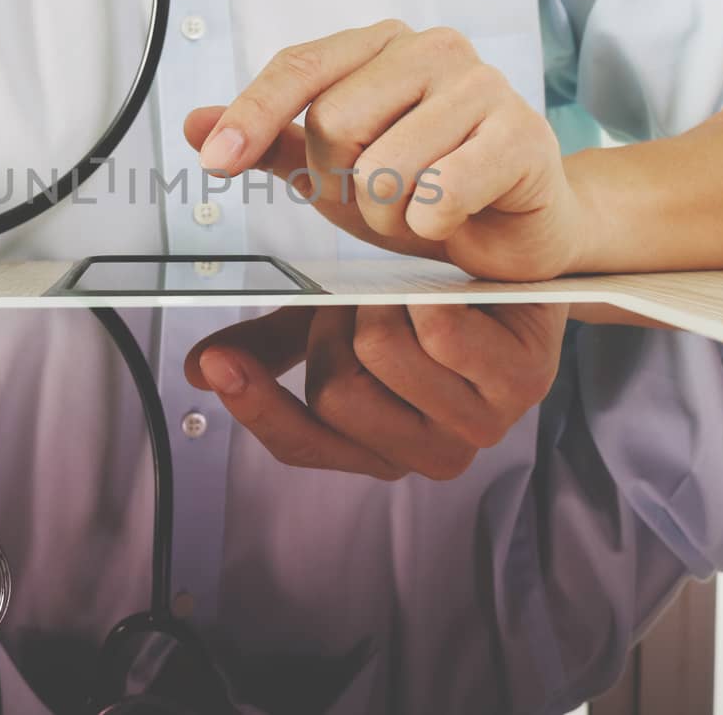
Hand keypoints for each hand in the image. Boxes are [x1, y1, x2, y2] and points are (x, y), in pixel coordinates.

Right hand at [185, 304, 565, 479]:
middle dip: (335, 327)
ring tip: (408, 294)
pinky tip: (446, 289)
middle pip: (335, 392)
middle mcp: (429, 456)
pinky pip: (441, 328)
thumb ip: (267, 349)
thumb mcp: (333, 323)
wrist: (505, 265)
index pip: (299, 444)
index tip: (217, 364)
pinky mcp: (523, 384)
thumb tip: (199, 370)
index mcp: (379, 450)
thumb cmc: (418, 302)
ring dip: (381, 302)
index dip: (255, 404)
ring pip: (381, 353)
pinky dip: (428, 291)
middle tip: (364, 301)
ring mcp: (480, 426)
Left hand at [187, 21, 589, 281]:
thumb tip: (195, 124)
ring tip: (422, 210)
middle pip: (333, 122)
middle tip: (383, 197)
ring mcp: (482, 84)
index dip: (252, 114)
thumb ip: (274, 146)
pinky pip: (438, 194)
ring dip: (389, 213)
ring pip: (383, 166)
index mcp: (383, 47)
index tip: (215, 160)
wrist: (521, 228)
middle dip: (343, 183)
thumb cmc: (432, 189)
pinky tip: (457, 217)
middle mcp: (433, 48)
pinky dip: (433, 223)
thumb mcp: (339, 172)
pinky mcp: (521, 133)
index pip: (300, 67)